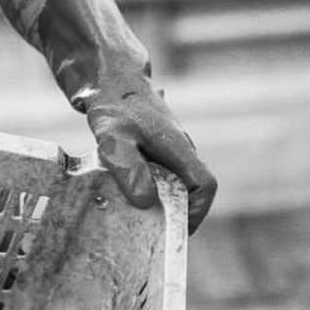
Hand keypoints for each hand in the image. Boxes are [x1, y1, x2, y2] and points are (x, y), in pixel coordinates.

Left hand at [85, 84, 216, 232]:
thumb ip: (130, 167)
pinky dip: (143, 186)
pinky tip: (118, 194)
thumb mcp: (114, 138)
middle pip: (189, 188)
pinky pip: (155, 172)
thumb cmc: (112, 104)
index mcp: (178, 147)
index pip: (205, 185)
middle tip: (149, 233)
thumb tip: (145, 201)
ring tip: (132, 219)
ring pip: (172, 181)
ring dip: (158, 201)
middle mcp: (177, 148)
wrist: (104, 76)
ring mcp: (164, 146)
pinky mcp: (149, 145)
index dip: (197, 212)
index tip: (176, 231)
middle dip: (175, 213)